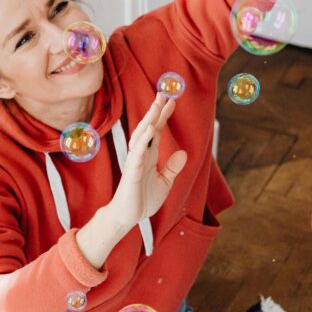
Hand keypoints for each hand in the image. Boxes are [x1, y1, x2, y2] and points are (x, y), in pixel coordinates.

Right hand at [106, 93, 187, 226]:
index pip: (156, 132)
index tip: (171, 102)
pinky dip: (144, 140)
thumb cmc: (143, 200)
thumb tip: (183, 152)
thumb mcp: (165, 183)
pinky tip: (150, 128)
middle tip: (163, 94)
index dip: (163, 117)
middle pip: (148, 128)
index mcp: (149, 157)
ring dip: (149, 119)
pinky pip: (137, 152)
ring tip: (157, 105)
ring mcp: (135, 161)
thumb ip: (172, 168)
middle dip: (155, 111)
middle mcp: (141, 155)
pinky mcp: (132, 171)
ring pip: (141, 135)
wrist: (128, 217)